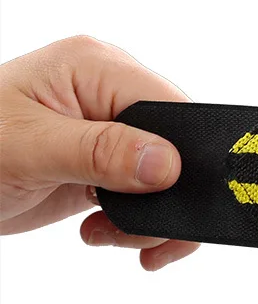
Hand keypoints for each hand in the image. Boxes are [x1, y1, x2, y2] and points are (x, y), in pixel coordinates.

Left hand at [0, 36, 198, 269]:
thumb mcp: (30, 148)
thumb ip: (102, 152)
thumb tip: (168, 163)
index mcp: (97, 66)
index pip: (165, 103)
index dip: (181, 151)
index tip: (176, 198)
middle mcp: (107, 90)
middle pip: (171, 140)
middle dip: (164, 192)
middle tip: (144, 237)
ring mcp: (105, 126)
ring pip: (162, 170)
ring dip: (147, 213)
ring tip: (110, 236)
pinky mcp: (99, 159)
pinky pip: (139, 188)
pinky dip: (132, 218)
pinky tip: (101, 231)